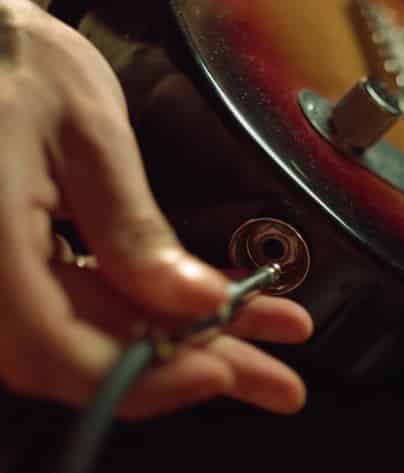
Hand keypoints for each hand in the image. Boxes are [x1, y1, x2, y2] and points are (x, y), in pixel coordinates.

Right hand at [0, 0, 311, 419]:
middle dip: (192, 367)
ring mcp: (2, 276)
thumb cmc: (18, 63)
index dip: (140, 374)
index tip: (218, 371)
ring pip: (99, 337)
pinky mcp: (24, 269)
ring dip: (191, 343)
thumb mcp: (90, 137)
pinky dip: (161, 310)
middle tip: (279, 381)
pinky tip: (224, 308)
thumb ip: (134, 230)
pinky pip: (93, 306)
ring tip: (273, 335)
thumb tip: (196, 303)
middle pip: (87, 355)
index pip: (55, 346)